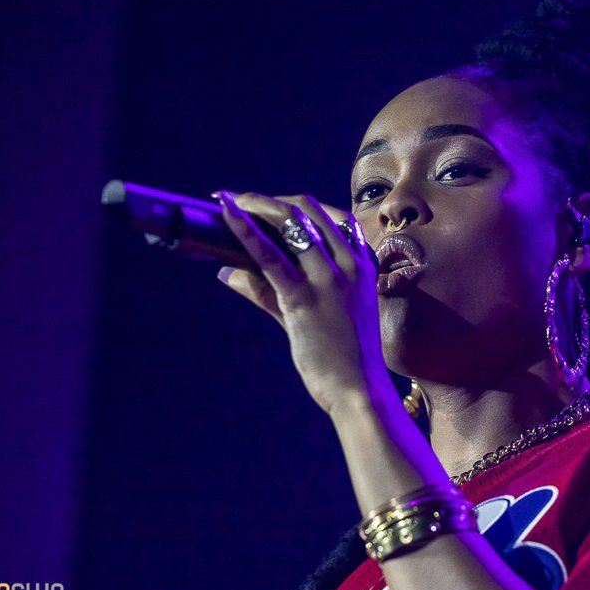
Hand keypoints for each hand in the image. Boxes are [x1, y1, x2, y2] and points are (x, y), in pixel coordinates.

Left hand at [214, 190, 389, 414]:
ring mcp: (329, 278)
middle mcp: (349, 263)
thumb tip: (227, 272)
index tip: (269, 204)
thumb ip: (270, 290)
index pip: (332, 217)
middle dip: (271, 199)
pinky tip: (227, 214)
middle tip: (241, 199)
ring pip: (291, 220)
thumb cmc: (342, 358)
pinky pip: (270, 254)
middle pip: (309, 210)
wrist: (360, 391)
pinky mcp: (304, 296)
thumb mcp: (312, 315)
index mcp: (362, 264)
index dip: (298, 204)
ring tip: (230, 201)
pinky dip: (244, 228)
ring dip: (256, 204)